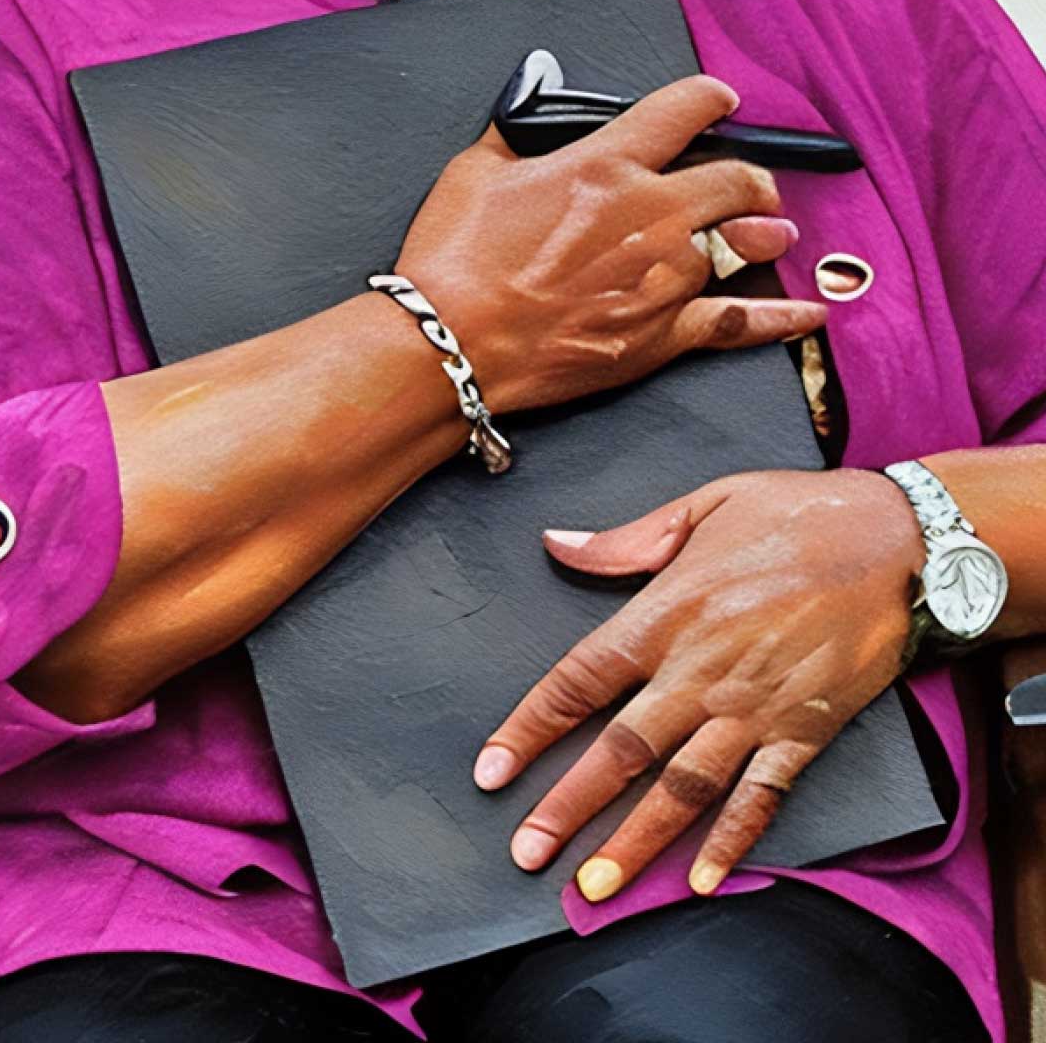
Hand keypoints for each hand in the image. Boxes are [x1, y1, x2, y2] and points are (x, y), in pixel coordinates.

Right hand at [396, 75, 825, 411]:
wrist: (455, 341)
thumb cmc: (456, 260)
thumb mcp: (473, 173)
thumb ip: (515, 128)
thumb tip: (532, 89)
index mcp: (606, 165)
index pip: (683, 111)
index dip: (709, 98)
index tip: (718, 100)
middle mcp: (652, 215)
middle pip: (736, 179)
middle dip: (750, 174)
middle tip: (748, 178)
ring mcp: (668, 277)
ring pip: (746, 244)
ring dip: (763, 232)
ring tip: (772, 231)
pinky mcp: (666, 333)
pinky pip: (742, 320)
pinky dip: (781, 316)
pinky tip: (809, 310)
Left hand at [472, 469, 924, 899]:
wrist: (900, 542)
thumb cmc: (795, 514)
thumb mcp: (699, 506)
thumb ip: (623, 540)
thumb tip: (554, 542)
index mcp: (665, 615)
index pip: (578, 681)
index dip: (530, 728)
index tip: (492, 770)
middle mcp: (701, 671)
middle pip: (621, 749)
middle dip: (569, 805)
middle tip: (527, 852)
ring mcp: (754, 708)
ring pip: (683, 787)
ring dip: (637, 841)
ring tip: (596, 886)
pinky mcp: (806, 732)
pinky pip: (761, 797)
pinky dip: (732, 842)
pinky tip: (702, 880)